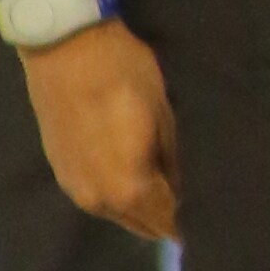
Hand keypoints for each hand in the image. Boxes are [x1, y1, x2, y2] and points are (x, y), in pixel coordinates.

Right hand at [25, 15, 180, 241]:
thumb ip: (175, 162)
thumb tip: (184, 190)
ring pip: (117, 214)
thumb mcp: (164, 116)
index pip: (167, 223)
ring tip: (167, 187)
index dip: (189, 222)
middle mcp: (98, 201)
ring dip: (141, 208)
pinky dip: (118, 195)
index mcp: (128, 189)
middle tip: (192, 202)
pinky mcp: (60, 172)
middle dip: (166, 218)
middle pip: (141, 224)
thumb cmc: (123, 75)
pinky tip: (134, 175)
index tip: (209, 215)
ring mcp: (74, 188)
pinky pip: (98, 197)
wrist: (64, 45)